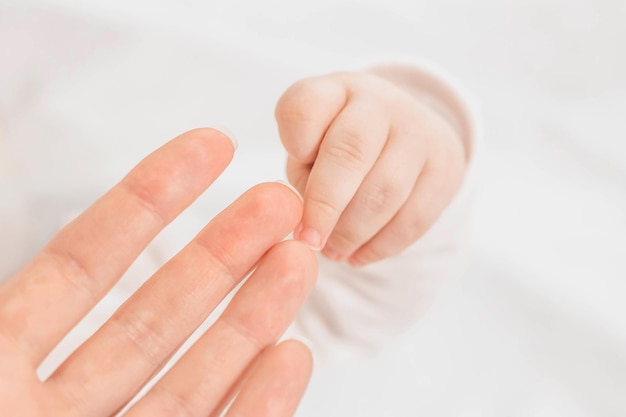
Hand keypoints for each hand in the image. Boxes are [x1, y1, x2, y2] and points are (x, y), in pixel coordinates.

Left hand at [0, 128, 316, 416]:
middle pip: (156, 314)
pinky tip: (292, 356)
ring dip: (255, 318)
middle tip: (278, 202)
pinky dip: (262, 403)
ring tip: (300, 261)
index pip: (82, 264)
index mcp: (1, 373)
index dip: (147, 200)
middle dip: (223, 251)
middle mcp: (65, 408)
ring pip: (196, 377)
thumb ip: (1, 320)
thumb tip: (47, 243)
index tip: (208, 147)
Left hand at [276, 71, 466, 265]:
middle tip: (308, 241)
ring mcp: (419, 132)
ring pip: (385, 192)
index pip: (306, 106)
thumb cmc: (338, 144)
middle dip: (325, 205)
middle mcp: (380, 103)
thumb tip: (312, 226)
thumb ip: (303, 171)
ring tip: (332, 252)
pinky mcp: (445, 168)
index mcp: (335, 90)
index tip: (290, 178)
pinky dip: (381, 246)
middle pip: (351, 151)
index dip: (294, 145)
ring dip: (352, 233)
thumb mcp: (310, 143)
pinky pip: (414, 218)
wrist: (404, 130)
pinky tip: (358, 256)